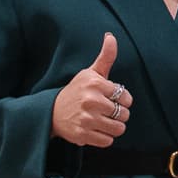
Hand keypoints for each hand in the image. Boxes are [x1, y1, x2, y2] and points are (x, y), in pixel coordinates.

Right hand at [50, 33, 129, 147]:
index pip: (126, 97)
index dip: (122, 100)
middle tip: (106, 111)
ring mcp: (86, 119)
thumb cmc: (76, 91)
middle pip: (124, 114)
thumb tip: (111, 36)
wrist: (51, 112)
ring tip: (103, 121)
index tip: (112, 99)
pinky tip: (96, 129)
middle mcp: (91, 101)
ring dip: (114, 127)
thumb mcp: (90, 73)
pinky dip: (105, 137)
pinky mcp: (82, 135)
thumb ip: (105, 57)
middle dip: (119, 114)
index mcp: (95, 84)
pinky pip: (108, 141)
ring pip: (119, 129)